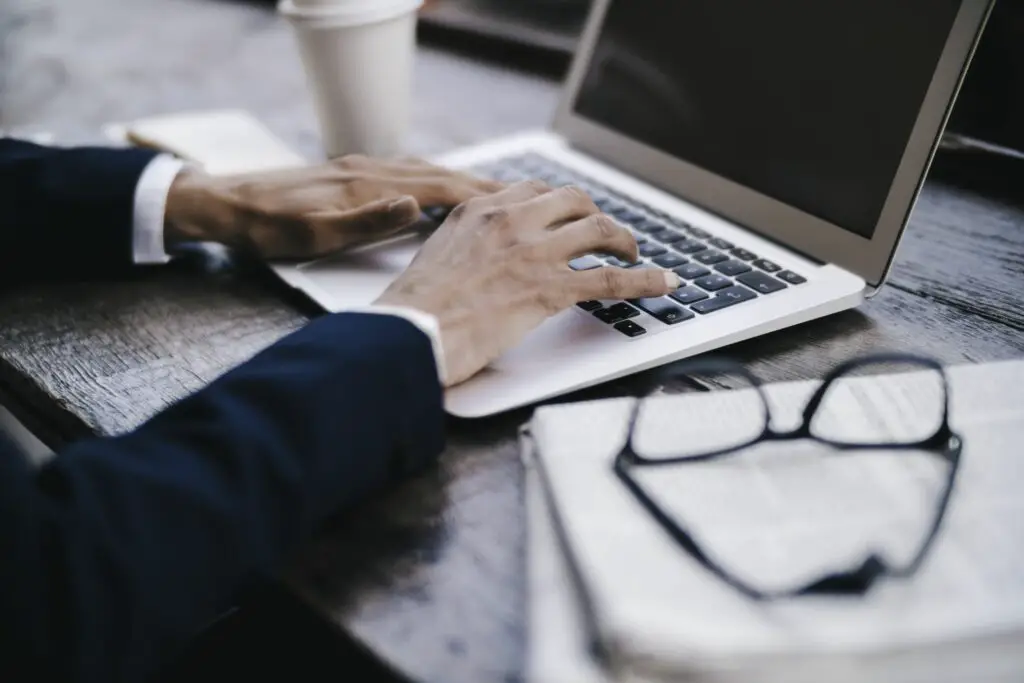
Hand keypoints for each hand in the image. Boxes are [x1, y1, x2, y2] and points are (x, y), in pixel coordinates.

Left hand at [163, 155, 503, 259]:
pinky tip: (440, 189)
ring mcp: (361, 168)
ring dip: (462, 182)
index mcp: (366, 186)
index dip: (479, 197)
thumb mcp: (313, 235)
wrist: (225, 202)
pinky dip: (435, 179)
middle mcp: (369, 169)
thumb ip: (366, 221)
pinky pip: (407, 172)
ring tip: (493, 195)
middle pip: (439, 175)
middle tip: (523, 197)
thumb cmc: (266, 227)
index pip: (438, 188)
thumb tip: (414, 206)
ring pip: (425, 171)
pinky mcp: (352, 173)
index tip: (515, 204)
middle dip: (482, 187)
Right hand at [376, 181, 682, 386]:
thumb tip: (479, 260)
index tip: (570, 217)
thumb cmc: (413, 310)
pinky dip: (645, 280)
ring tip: (633, 255)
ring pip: (598, 230)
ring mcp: (532, 252)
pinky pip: (611, 278)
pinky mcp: (549, 288)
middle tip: (605, 236)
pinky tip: (665, 283)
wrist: (408, 334)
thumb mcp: (435, 258)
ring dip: (624, 241)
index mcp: (478, 211)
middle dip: (596, 215)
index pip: (533, 190)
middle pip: (572, 200)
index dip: (561, 204)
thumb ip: (465, 247)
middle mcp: (510, 221)